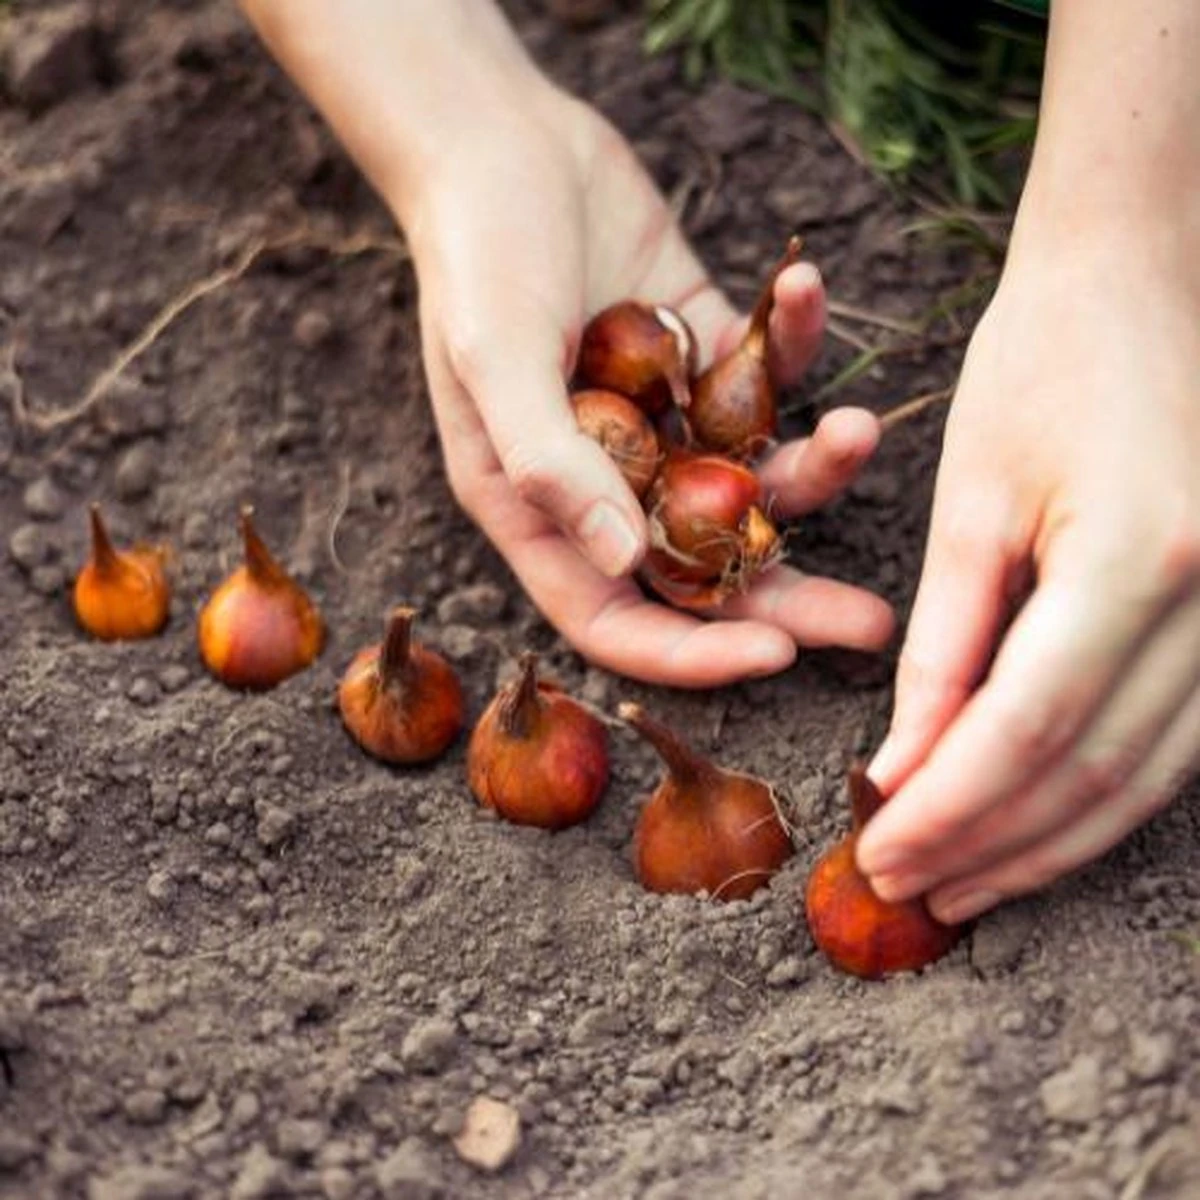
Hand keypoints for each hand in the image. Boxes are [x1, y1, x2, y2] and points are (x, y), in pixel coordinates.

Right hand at [409, 85, 893, 685]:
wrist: (502, 142)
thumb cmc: (476, 254)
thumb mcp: (495, 359)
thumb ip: (550, 463)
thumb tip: (619, 560)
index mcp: (542, 507)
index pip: (615, 616)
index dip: (691, 652)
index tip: (777, 656)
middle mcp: (607, 480)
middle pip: (702, 569)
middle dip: (788, 599)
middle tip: (872, 626)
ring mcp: (662, 420)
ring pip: (751, 479)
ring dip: (815, 466)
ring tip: (860, 430)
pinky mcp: (704, 354)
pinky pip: (763, 372)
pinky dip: (790, 339)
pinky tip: (802, 285)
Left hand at [856, 232, 1199, 920]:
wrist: (1137, 283)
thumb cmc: (1036, 368)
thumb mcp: (970, 504)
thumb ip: (942, 648)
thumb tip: (905, 770)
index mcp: (1139, 559)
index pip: (1027, 730)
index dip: (949, 808)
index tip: (880, 854)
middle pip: (1092, 771)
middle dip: (992, 845)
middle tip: (912, 891)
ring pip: (1146, 778)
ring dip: (1049, 842)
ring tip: (965, 886)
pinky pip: (1177, 742)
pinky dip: (1100, 796)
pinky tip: (1039, 827)